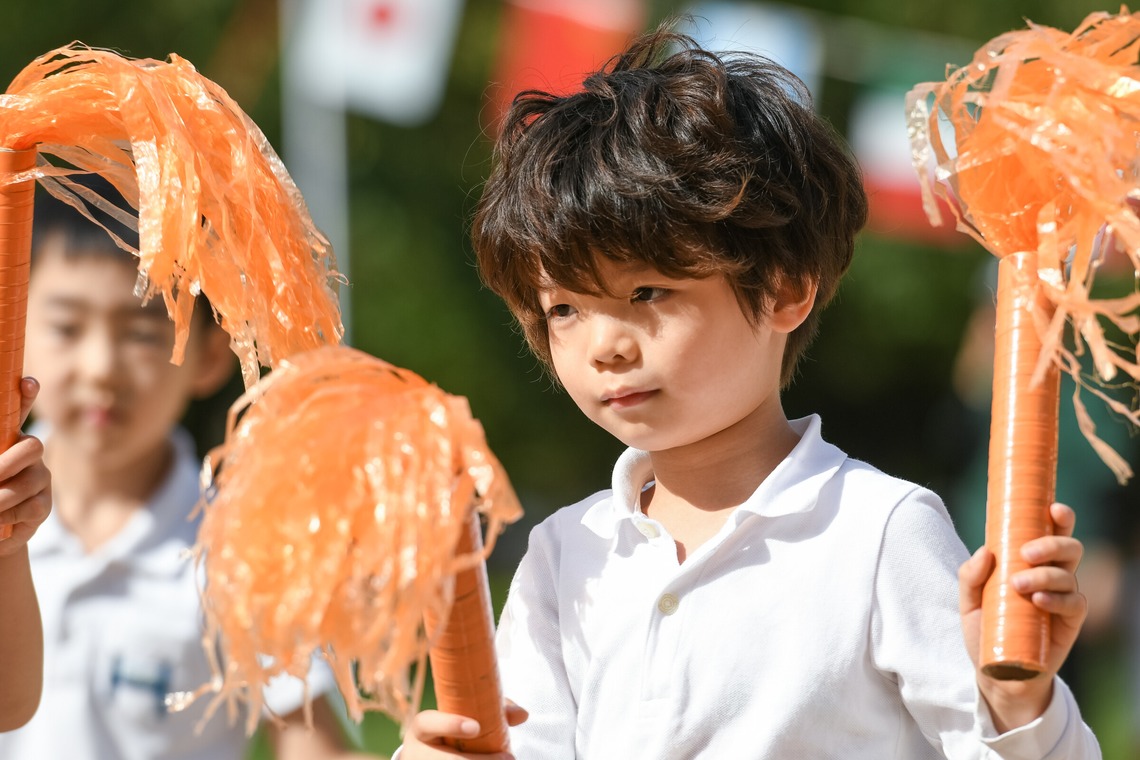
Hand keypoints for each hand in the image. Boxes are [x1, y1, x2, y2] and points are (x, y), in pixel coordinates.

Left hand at [0, 378, 51, 555]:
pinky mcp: (43, 505)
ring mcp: (39, 479)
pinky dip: (8, 515)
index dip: (26, 396)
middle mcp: (27, 455)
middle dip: (6, 465)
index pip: (19, 412)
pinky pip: (32, 506)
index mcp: (7, 440)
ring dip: (0, 498)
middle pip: (32, 447)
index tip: (27, 383)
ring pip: (27, 482)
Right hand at [402, 702, 527, 758]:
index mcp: (421, 728)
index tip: (475, 727)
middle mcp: (416, 752)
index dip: (450, 724)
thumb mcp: (460, 718)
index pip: (428, 723)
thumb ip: (490, 710)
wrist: (427, 755)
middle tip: (508, 757)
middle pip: (447, 759)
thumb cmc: (450, 731)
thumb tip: (523, 715)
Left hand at [958, 502, 1086, 732]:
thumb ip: (970, 575)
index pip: (1050, 531)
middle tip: (1026, 553)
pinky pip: (1074, 603)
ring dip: (1045, 574)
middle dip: (1052, 543)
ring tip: (1019, 585)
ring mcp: (1062, 597)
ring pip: (1068, 573)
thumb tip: (986, 551)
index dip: (1058, 516)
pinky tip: (1040, 600)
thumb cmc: (985, 628)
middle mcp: (1051, 574)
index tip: (1051, 508)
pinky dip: (1058, 598)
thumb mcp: (967, 600)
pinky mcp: (1069, 622)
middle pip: (1068, 547)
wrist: (996, 671)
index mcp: (1029, 561)